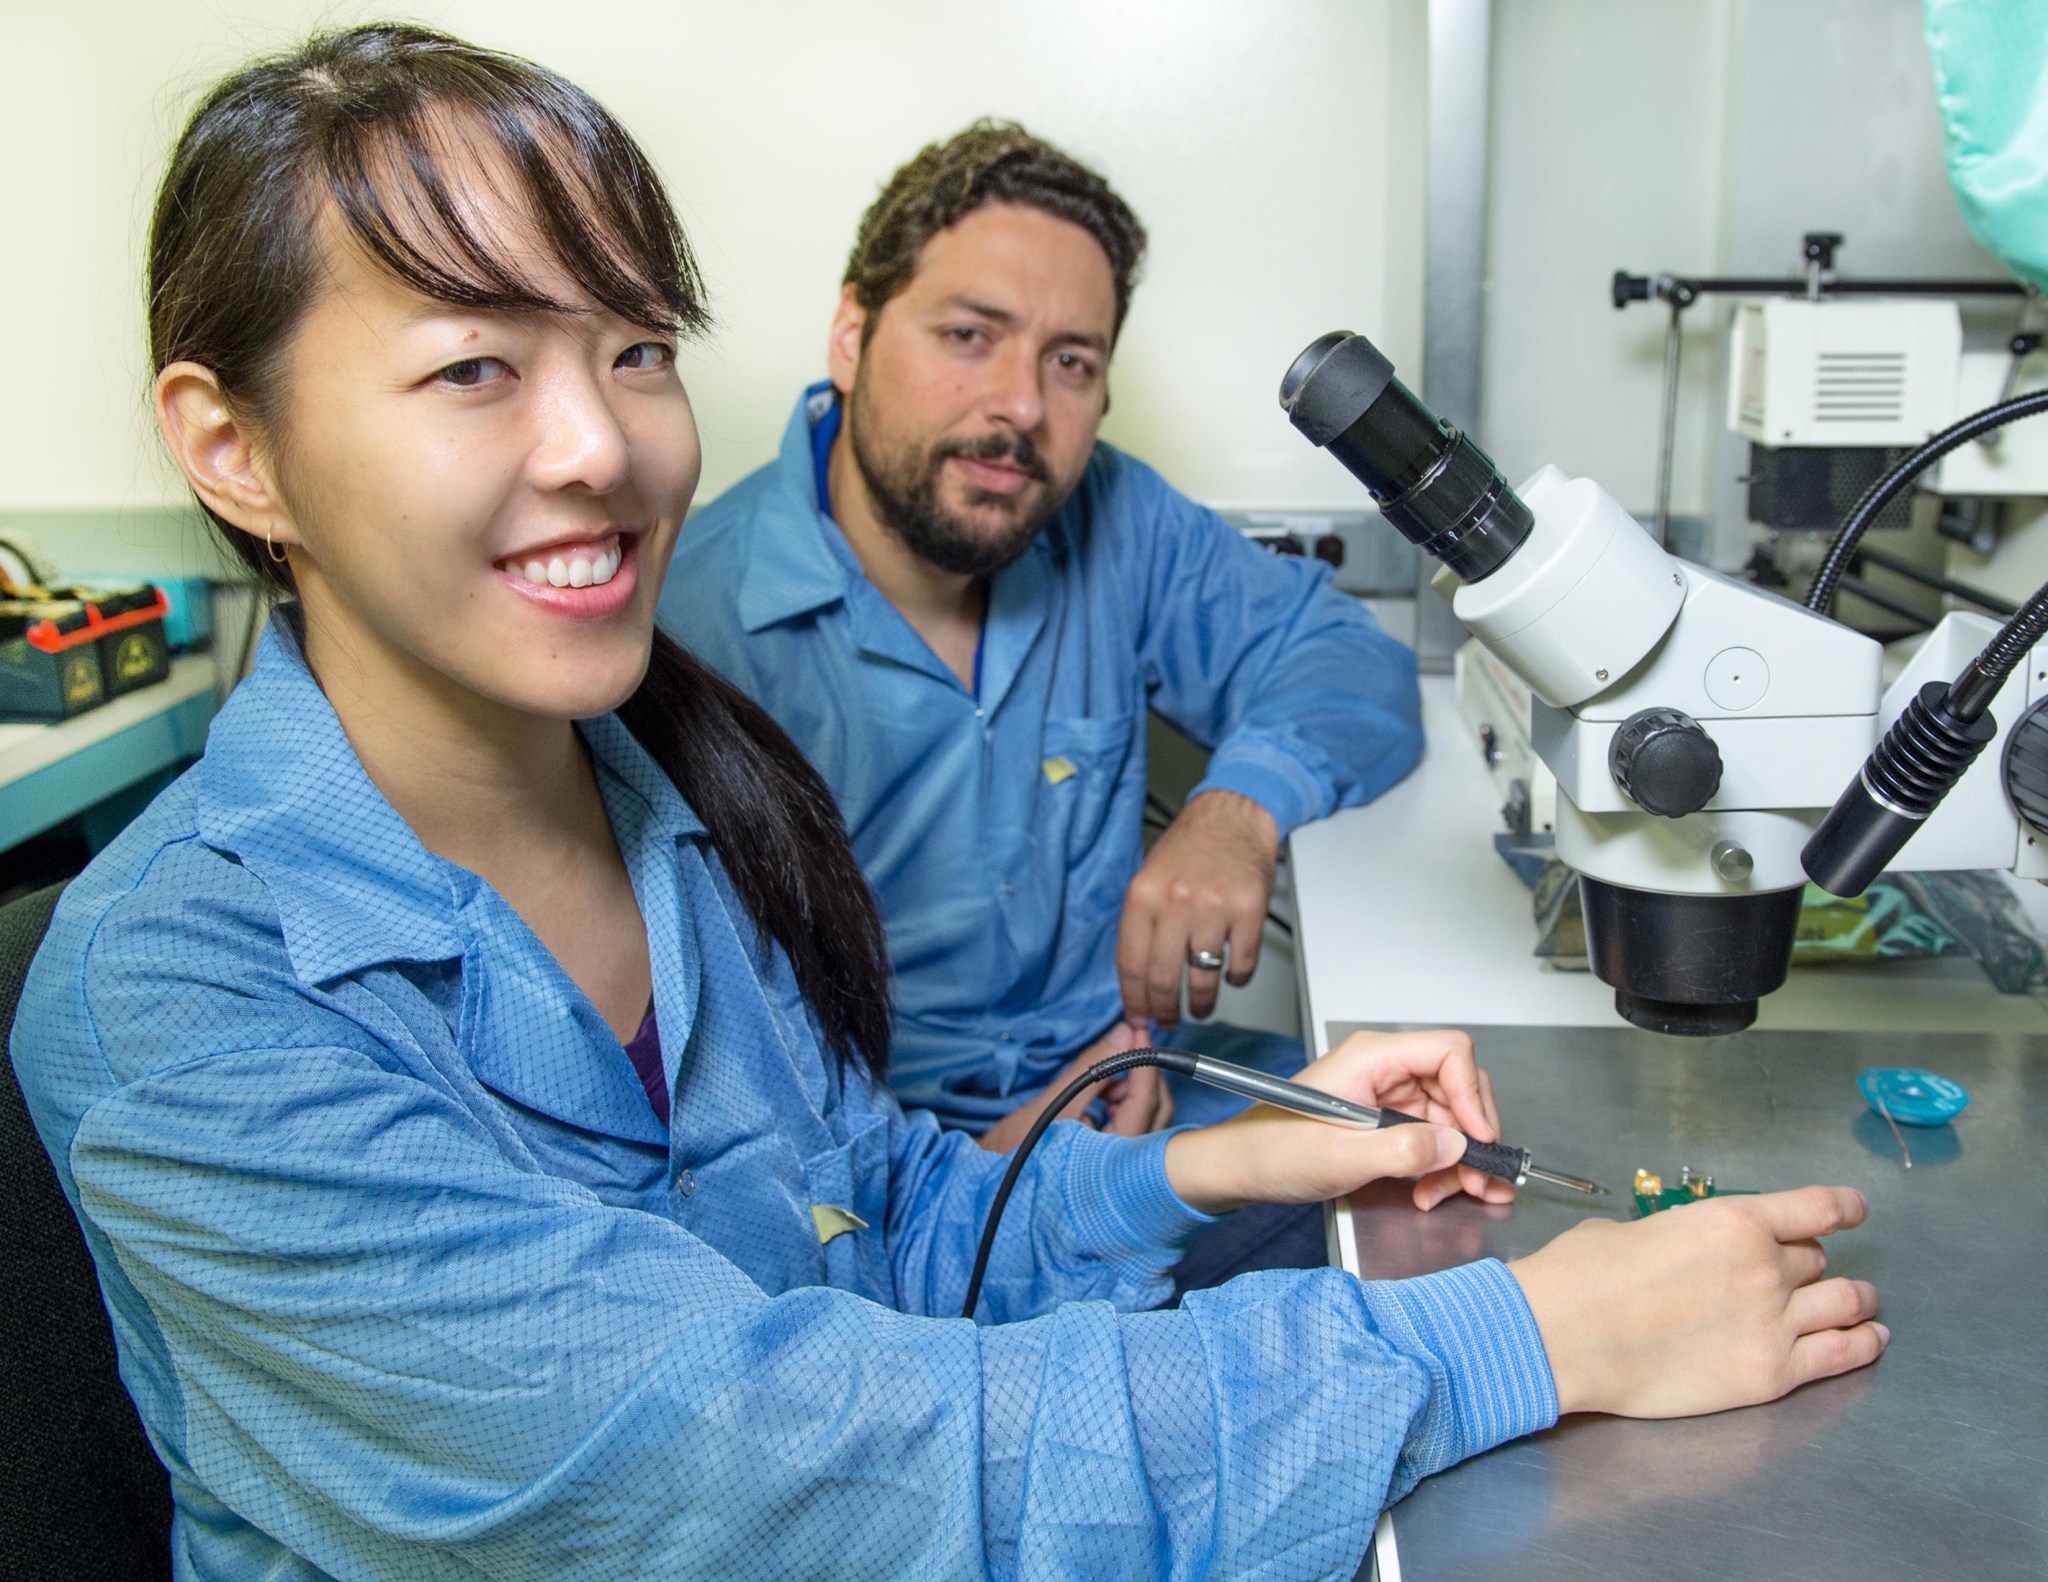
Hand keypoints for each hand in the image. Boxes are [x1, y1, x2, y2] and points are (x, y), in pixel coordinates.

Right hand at [978, 1022, 1174, 1151]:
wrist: (995, 1185)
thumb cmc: (1016, 1151)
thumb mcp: (1053, 1101)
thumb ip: (1092, 1067)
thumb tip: (1123, 1033)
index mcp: (1115, 1156)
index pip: (1145, 1102)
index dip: (1145, 1061)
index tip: (1138, 1031)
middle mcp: (1129, 1167)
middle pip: (1159, 1111)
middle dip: (1143, 1075)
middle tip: (1122, 1049)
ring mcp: (1126, 1168)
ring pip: (1151, 1118)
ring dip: (1134, 1090)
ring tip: (1103, 1081)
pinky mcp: (1119, 1164)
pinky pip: (1139, 1127)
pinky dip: (1127, 1104)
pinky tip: (1104, 1098)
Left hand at [1117, 790, 1278, 1027]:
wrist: (1234, 815)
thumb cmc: (1191, 846)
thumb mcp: (1149, 877)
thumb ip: (1142, 924)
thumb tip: (1138, 978)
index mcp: (1144, 895)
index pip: (1130, 964)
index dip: (1134, 1000)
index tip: (1138, 1017)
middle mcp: (1175, 902)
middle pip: (1163, 978)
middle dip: (1164, 1010)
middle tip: (1168, 1020)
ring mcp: (1214, 908)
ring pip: (1203, 979)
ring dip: (1200, 1003)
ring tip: (1199, 1006)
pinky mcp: (1248, 912)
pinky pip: (1241, 966)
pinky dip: (1236, 980)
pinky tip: (1230, 976)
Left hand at [1162, 1028, 1509, 1214]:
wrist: (1242, 1168)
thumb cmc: (1274, 1150)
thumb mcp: (1340, 1157)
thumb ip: (1402, 1150)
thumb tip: (1456, 1145)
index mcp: (1371, 1057)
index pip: (1449, 1051)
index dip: (1472, 1094)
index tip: (1479, 1138)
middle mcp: (1384, 1068)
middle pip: (1458, 1087)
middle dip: (1472, 1136)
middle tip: (1478, 1179)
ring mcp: (1388, 1094)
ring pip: (1451, 1118)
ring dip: (1458, 1159)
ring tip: (1447, 1193)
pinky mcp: (1387, 1120)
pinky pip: (1432, 1137)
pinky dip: (1440, 1165)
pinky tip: (1431, 1190)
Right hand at [1509, 1186, 1885, 1417]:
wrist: (1566, 1336)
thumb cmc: (1583, 1276)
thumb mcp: (1633, 1232)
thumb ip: (1678, 1238)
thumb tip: (1678, 1253)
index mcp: (1732, 1220)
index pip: (1816, 1208)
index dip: (1844, 1207)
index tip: (1854, 1210)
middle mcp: (1765, 1267)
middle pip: (1815, 1260)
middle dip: (1808, 1264)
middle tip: (1801, 1275)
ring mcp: (1774, 1322)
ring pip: (1845, 1302)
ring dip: (1856, 1301)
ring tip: (1863, 1305)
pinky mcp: (1772, 1373)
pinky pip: (1841, 1354)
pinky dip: (1864, 1344)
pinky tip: (1871, 1340)